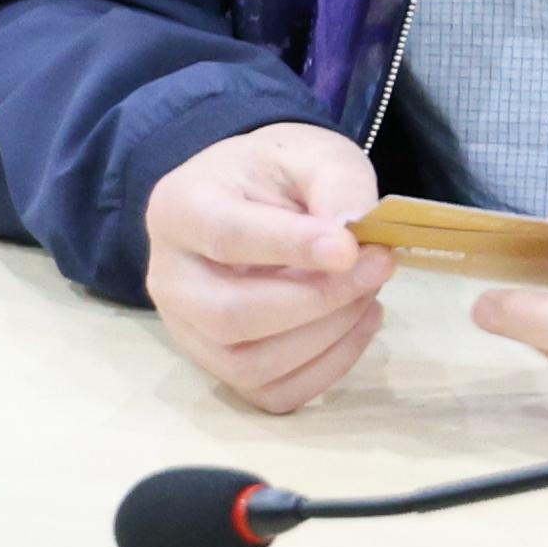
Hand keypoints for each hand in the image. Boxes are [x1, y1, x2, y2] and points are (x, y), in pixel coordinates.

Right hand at [143, 121, 388, 414]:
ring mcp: (188, 331)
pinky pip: (272, 393)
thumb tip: (357, 239)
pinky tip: (359, 321)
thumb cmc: (280, 173)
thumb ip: (337, 187)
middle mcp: (169, 278)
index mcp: (180, 207)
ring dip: (326, 336)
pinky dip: (327, 367)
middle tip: (378, 266)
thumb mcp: (315, 154)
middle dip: (316, 299)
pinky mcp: (220, 368)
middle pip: (230, 316)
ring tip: (369, 291)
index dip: (291, 248)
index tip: (350, 249)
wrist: (254, 198)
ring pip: (248, 365)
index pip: (226, 237)